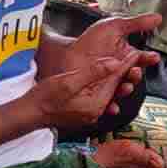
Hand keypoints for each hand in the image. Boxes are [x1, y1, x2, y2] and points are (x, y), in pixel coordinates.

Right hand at [27, 51, 146, 130]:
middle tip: (135, 57)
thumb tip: (114, 63)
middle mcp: (96, 110)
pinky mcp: (83, 112)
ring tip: (125, 66)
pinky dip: (105, 85)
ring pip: (108, 91)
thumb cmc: (45, 98)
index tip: (136, 53)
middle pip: (114, 86)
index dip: (125, 64)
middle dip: (124, 71)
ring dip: (116, 78)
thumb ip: (93, 72)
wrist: (30, 114)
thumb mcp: (68, 81)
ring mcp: (90, 113)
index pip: (115, 79)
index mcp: (95, 103)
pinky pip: (99, 96)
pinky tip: (105, 79)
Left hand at [60, 13, 161, 98]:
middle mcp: (121, 70)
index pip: (142, 58)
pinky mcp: (100, 94)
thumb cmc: (91, 40)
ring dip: (127, 89)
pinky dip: (111, 106)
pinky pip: (108, 103)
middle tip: (135, 71)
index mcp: (127, 56)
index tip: (153, 57)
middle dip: (136, 75)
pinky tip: (113, 106)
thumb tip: (158, 18)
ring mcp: (111, 83)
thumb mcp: (114, 26)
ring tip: (125, 86)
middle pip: (134, 75)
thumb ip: (136, 23)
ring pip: (123, 89)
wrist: (67, 54)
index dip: (148, 58)